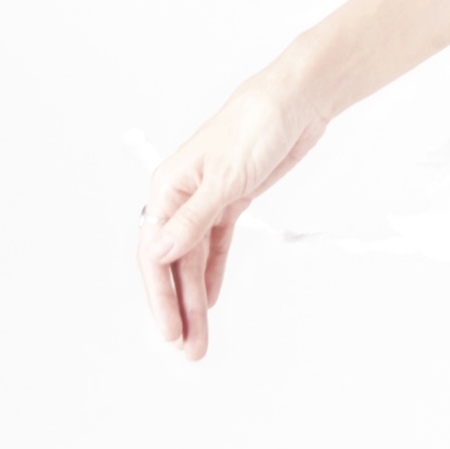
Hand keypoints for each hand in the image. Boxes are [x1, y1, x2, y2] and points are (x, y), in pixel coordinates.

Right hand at [136, 63, 328, 361]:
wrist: (296, 101)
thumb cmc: (256, 124)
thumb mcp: (225, 177)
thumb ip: (192, 219)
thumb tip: (157, 251)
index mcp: (168, 187)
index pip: (154, 252)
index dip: (159, 296)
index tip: (169, 330)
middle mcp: (182, 196)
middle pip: (172, 263)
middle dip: (178, 307)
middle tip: (187, 347)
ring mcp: (208, 200)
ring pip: (195, 259)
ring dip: (196, 297)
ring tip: (200, 336)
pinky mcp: (232, 200)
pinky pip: (215, 246)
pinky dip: (212, 273)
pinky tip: (210, 300)